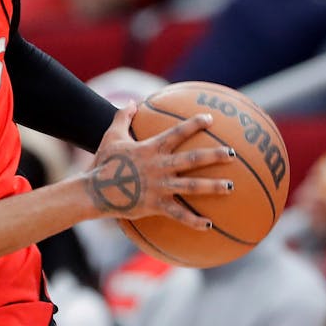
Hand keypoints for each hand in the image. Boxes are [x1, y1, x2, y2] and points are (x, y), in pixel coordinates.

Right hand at [84, 104, 235, 227]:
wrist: (93, 191)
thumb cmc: (103, 164)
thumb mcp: (111, 137)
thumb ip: (122, 118)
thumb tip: (130, 101)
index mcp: (151, 149)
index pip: (177, 133)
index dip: (195, 124)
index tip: (211, 119)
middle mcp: (159, 167)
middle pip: (192, 159)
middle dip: (214, 155)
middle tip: (232, 153)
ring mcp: (159, 187)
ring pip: (191, 186)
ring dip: (213, 186)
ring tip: (231, 187)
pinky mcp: (156, 205)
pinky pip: (178, 214)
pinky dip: (194, 221)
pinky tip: (209, 225)